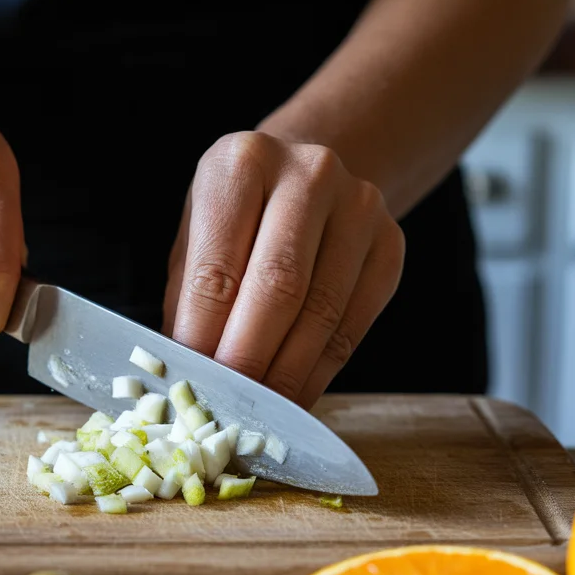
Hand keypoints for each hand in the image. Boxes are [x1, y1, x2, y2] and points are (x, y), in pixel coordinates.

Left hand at [163, 131, 405, 407]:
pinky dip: (319, 371)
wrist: (306, 176)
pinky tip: (294, 395)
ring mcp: (358, 207)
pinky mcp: (390, 244)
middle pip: (278, 287)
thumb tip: (184, 372)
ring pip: (322, 312)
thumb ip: (190, 297)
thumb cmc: (239, 216)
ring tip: (258, 411)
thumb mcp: (197, 235)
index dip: (203, 334)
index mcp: (242, 164)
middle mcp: (307, 174)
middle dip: (249, 358)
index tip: (192, 381)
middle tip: (227, 406)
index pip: (218, 265)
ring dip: (286, 374)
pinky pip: (354, 325)